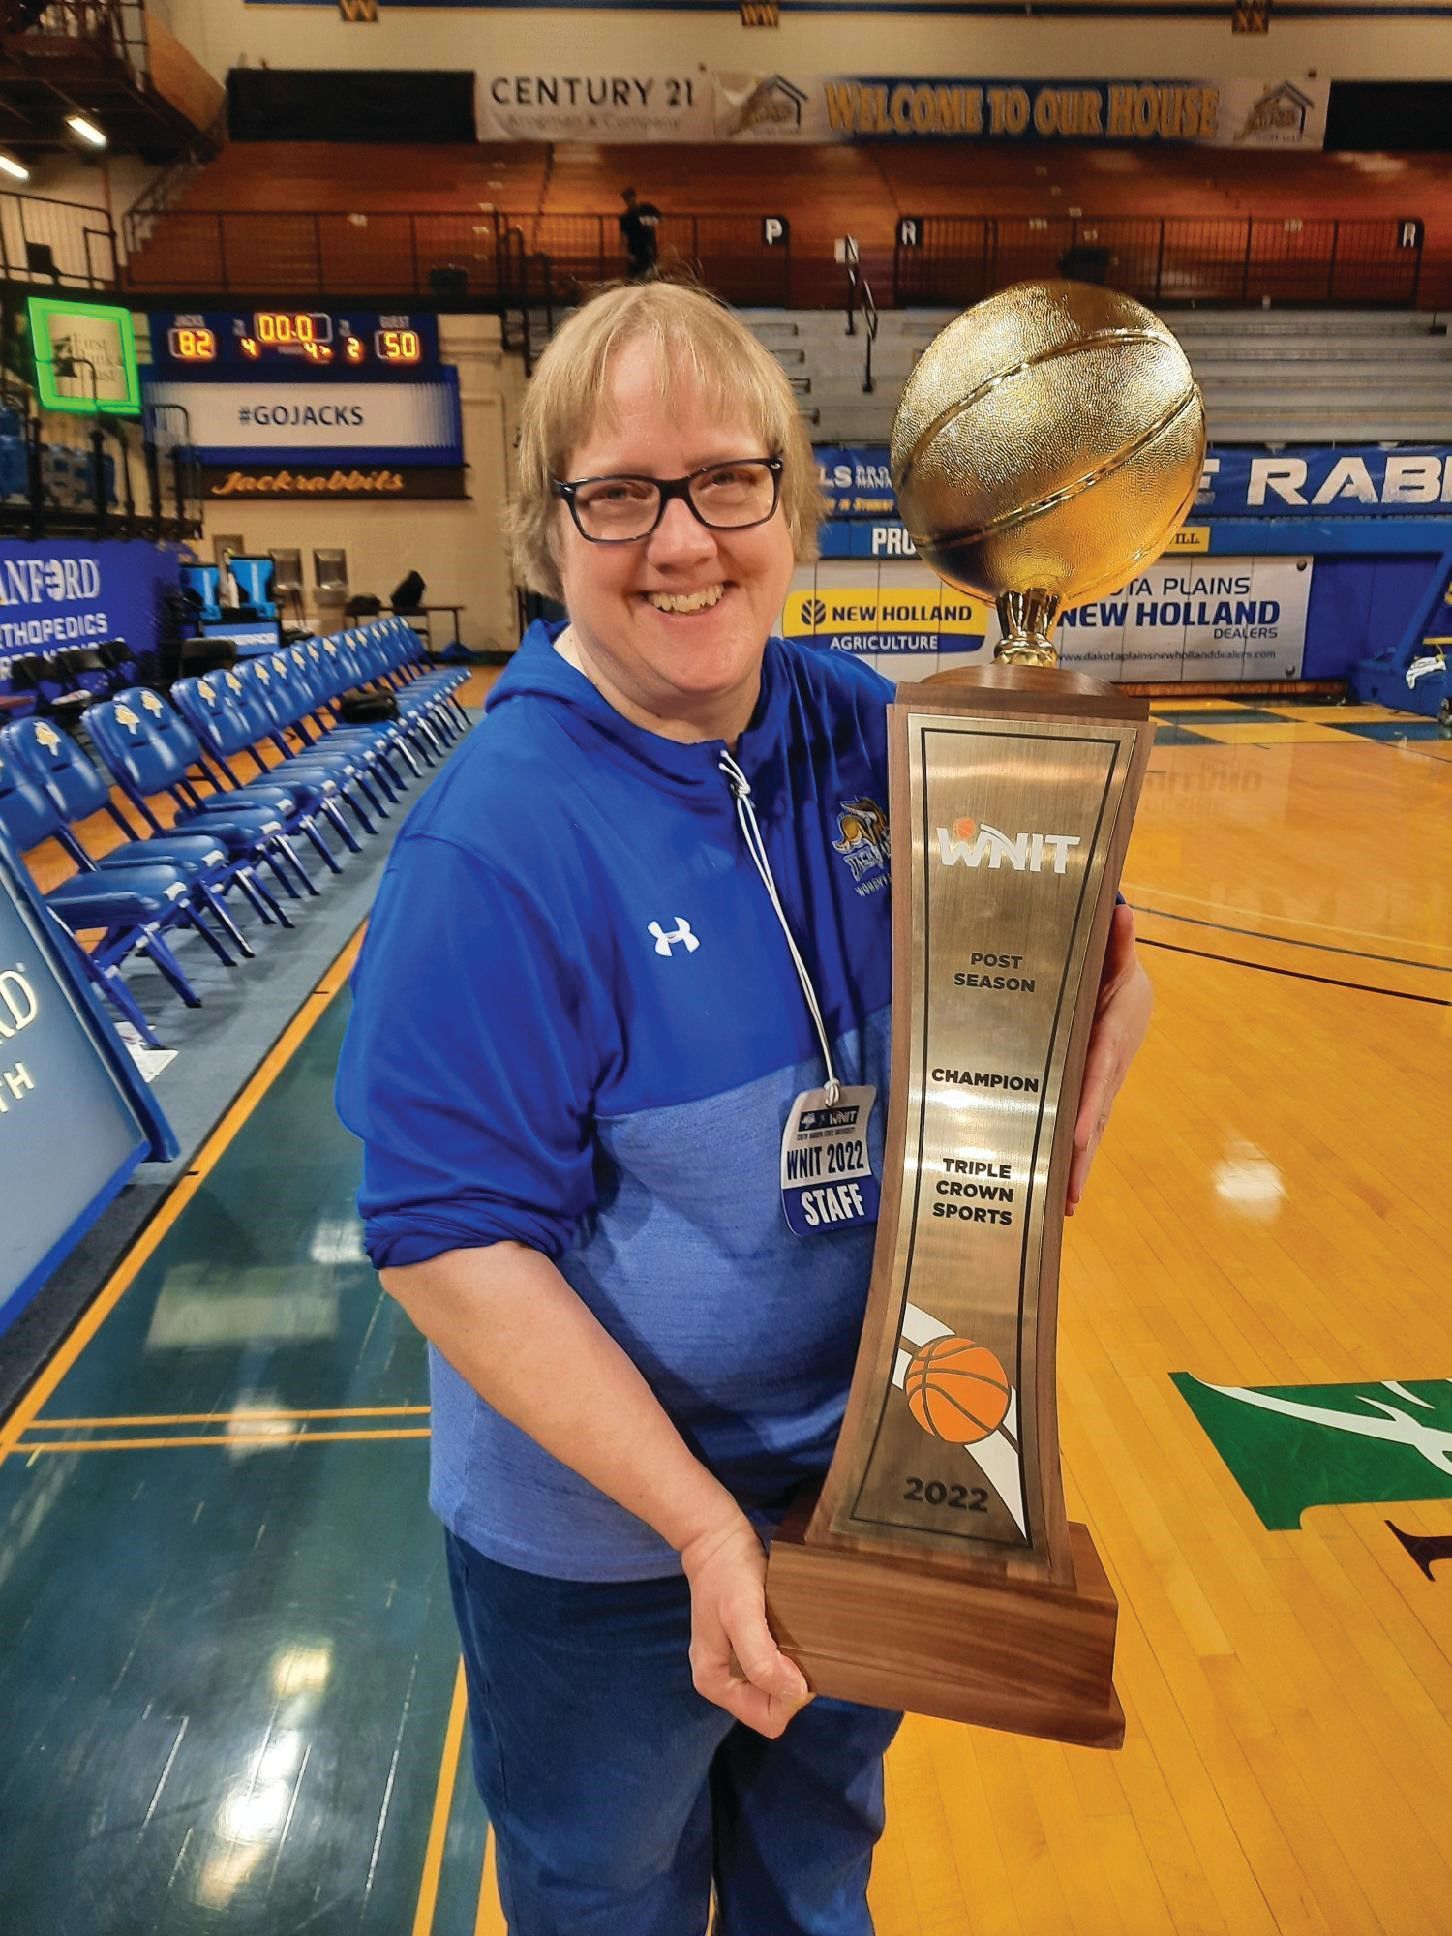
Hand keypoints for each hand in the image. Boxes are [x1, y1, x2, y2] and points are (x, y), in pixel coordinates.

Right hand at [679, 1511, 812, 1737]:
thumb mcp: (742, 1613)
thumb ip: (761, 1659)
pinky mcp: (744, 1650)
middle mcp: (722, 1682)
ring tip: (792, 1637)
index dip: (788, 1696)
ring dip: (791, 1670)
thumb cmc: (728, 1574)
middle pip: (772, 1709)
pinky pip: (774, 1670)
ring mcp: (732, 1666)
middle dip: (790, 1684)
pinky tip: (788, 1634)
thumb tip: (794, 1693)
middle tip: (795, 1644)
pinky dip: (787, 1658)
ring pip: (776, 1691)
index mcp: (713, 1683)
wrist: (718, 1539)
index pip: (767, 1719)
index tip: (795, 1658)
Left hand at [1067, 902, 1151, 1215]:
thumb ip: (1118, 939)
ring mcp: (1103, 1087)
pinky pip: (1084, 1128)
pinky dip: (1076, 1158)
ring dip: (1080, 1166)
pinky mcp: (1093, 1096)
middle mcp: (1109, 1069)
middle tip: (1069, 1194)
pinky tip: (1061, 1192)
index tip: (1077, 1135)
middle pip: (1096, 1116)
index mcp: (1109, 1037)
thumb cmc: (1115, 973)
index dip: (1088, 1105)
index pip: (1097, 1075)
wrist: (1133, 995)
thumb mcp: (1115, 956)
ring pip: (1092, 1130)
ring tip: (1065, 1205)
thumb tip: (1123, 911)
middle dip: (1083, 1155)